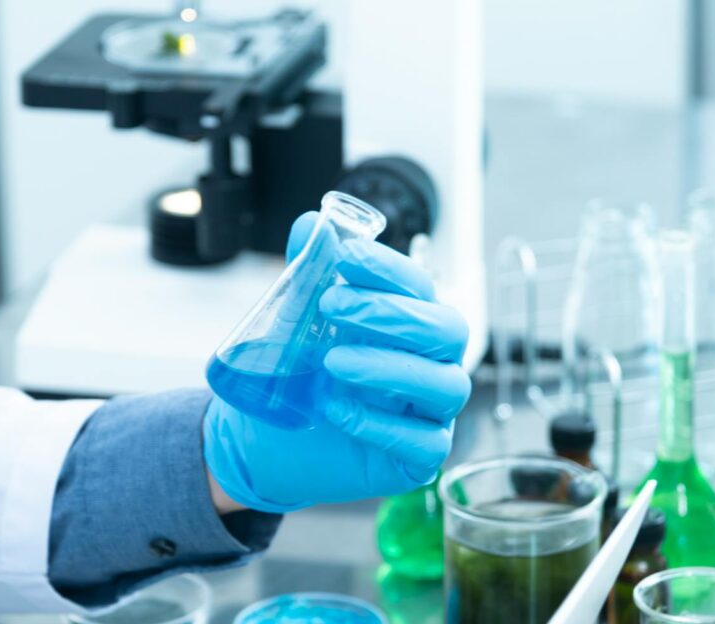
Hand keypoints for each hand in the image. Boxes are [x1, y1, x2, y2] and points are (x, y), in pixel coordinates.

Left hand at [203, 212, 471, 512]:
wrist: (266, 442)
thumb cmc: (298, 376)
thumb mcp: (293, 322)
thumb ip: (306, 274)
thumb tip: (310, 224)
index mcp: (410, 324)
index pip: (420, 287)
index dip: (388, 268)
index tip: (344, 256)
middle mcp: (431, 364)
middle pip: (448, 330)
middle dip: (390, 313)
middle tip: (330, 307)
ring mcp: (431, 413)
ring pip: (445, 385)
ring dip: (389, 367)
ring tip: (332, 362)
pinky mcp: (418, 460)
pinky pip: (425, 443)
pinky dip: (382, 424)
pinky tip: (337, 410)